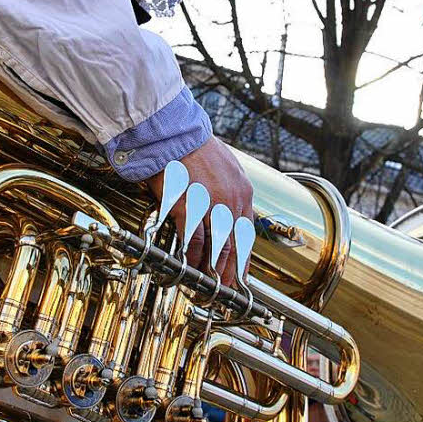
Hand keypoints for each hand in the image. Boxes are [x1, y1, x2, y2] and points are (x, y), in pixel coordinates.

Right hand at [145, 137, 252, 284]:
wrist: (174, 134)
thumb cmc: (194, 148)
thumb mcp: (226, 168)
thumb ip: (230, 192)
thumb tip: (228, 212)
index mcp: (243, 192)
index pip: (248, 233)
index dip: (244, 257)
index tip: (242, 273)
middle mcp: (231, 201)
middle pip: (235, 245)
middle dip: (231, 270)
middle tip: (228, 288)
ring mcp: (211, 205)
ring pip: (217, 246)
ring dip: (213, 268)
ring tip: (210, 284)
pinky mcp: (188, 206)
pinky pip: (194, 240)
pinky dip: (193, 256)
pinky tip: (191, 266)